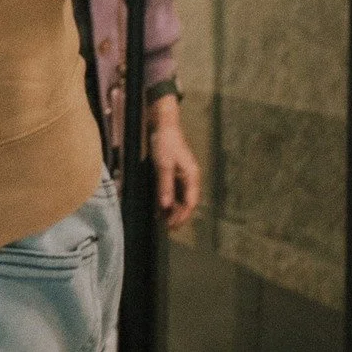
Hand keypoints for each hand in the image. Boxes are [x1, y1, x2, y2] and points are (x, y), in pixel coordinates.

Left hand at [150, 93, 200, 229]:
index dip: (182, 216)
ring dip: (172, 209)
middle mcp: (189, 177)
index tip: (171, 226)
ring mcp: (182, 174)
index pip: (190, 202)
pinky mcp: (174, 172)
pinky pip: (173, 190)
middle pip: (186, 202)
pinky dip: (168, 199)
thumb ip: (165, 186)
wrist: (162, 124)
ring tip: (162, 220)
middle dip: (178, 215)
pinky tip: (160, 206)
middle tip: (166, 228)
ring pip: (180, 197)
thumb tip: (166, 206)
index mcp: (192, 176)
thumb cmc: (165, 142)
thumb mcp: (164, 165)